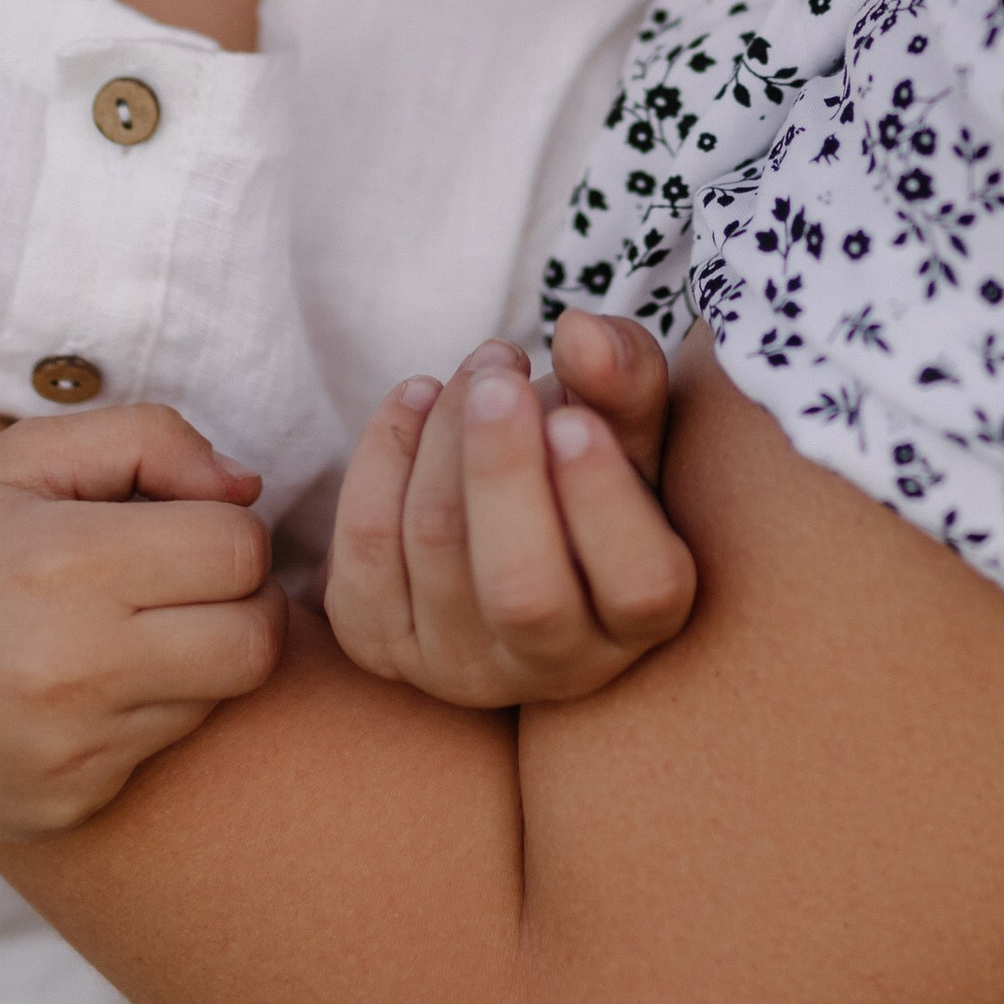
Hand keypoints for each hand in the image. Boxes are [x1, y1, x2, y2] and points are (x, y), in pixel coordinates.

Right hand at [0, 406, 284, 838]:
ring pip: (219, 701)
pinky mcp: (65, 807)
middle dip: (239, 600)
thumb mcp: (26, 456)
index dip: (224, 527)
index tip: (177, 526)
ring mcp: (68, 751)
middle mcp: (70, 667)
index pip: (239, 550)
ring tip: (123, 631)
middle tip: (183, 582)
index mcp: (63, 562)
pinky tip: (80, 691)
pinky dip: (143, 717)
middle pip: (255, 640)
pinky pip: (163, 755)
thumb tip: (246, 490)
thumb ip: (151, 439)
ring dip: (195, 659)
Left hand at [324, 314, 695, 705]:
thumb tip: (580, 334)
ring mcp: (460, 669)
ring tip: (480, 367)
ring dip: (445, 433)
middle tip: (500, 371)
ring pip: (434, 546)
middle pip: (521, 585)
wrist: (508, 520)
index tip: (572, 417)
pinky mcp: (380, 646)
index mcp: (640, 625)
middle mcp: (556, 669)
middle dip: (500, 466)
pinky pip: (363, 546)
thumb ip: (624, 376)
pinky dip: (383, 454)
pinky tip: (418, 397)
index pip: (637, 588)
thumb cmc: (586, 470)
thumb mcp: (627, 424)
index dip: (601, 502)